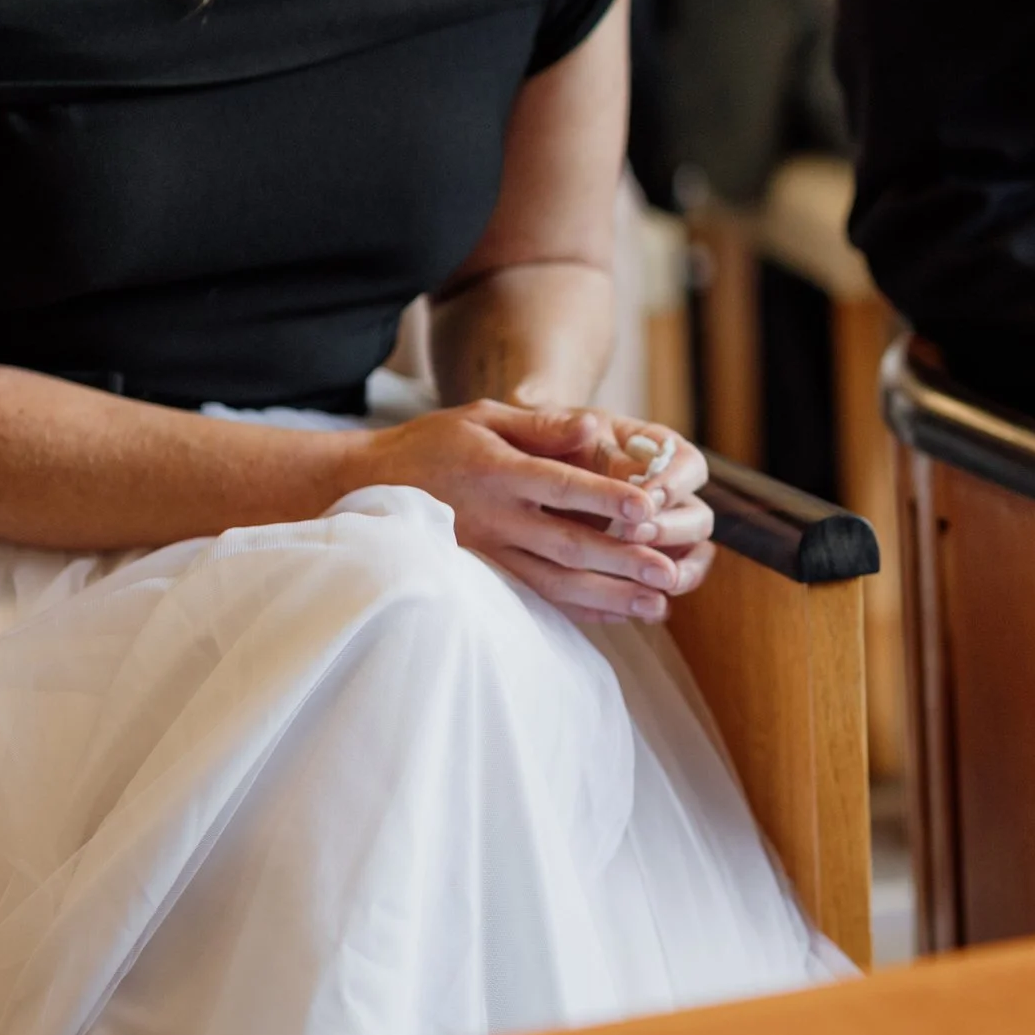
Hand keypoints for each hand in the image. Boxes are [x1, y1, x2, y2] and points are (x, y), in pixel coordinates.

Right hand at [359, 402, 691, 626]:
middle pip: (566, 544)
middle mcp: (495, 519)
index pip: (559, 486)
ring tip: (657, 607)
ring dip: (608, 597)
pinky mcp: (484, 580)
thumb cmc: (436, 444)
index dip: (604, 497)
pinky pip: (536, 601)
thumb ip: (542, 425)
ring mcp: (488, 556)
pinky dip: (578, 612)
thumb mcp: (483, 417)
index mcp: (499, 472)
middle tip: (668, 573)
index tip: (648, 508)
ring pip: (554, 583)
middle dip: (620, 562)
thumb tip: (595, 427)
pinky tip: (618, 617)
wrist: (367, 487)